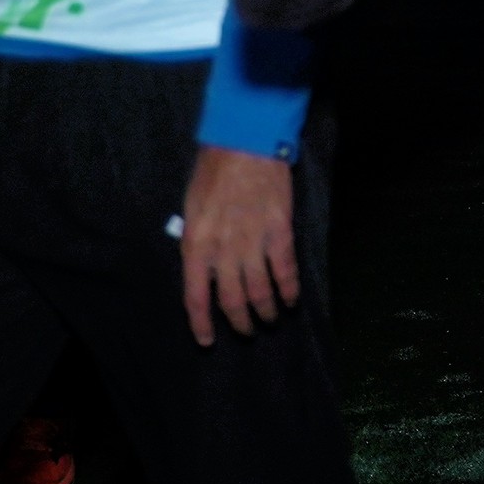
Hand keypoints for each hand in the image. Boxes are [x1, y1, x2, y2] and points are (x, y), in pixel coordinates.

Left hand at [180, 145, 299, 345]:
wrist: (246, 143)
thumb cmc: (213, 171)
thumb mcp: (191, 207)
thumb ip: (197, 239)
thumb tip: (205, 267)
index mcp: (196, 244)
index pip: (195, 296)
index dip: (202, 323)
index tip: (208, 341)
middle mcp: (223, 250)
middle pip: (232, 300)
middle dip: (240, 322)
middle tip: (247, 331)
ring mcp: (253, 243)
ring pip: (260, 292)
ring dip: (266, 312)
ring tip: (270, 320)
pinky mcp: (280, 233)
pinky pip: (285, 272)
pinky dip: (289, 291)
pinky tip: (291, 301)